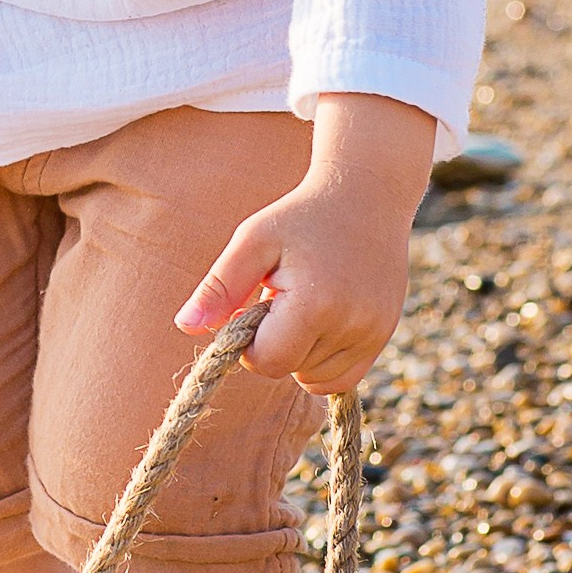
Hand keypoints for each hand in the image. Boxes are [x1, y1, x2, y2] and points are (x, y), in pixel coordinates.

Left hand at [175, 93, 436, 386]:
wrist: (367, 194)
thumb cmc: (300, 216)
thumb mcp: (253, 240)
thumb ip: (219, 287)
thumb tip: (186, 326)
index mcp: (315, 304)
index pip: (266, 361)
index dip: (248, 341)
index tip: (253, 305)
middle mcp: (352, 325)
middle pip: (290, 370)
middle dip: (275, 342)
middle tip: (281, 294)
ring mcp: (374, 333)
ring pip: (316, 379)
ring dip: (300, 352)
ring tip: (305, 302)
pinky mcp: (385, 335)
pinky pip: (344, 378)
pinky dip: (324, 361)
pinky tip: (320, 323)